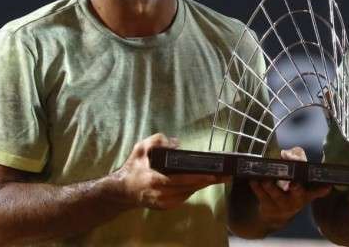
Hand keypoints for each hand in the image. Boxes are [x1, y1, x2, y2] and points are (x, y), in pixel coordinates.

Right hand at [115, 133, 229, 209]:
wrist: (122, 191)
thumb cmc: (133, 168)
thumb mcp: (141, 149)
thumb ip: (157, 141)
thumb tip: (177, 143)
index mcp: (155, 180)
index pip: (180, 180)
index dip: (198, 178)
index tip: (213, 174)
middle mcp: (161, 194)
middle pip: (189, 188)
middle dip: (208, 181)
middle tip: (226, 175)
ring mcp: (164, 203)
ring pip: (189, 193)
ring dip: (203, 185)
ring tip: (220, 177)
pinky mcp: (166, 207)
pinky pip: (184, 197)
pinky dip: (193, 189)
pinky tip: (203, 182)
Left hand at [249, 147, 330, 226]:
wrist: (276, 216)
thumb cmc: (290, 190)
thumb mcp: (298, 177)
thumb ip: (296, 160)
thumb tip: (286, 153)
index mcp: (307, 193)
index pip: (316, 190)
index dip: (321, 189)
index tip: (327, 187)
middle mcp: (297, 200)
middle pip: (298, 193)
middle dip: (297, 188)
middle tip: (294, 184)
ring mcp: (282, 204)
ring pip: (277, 194)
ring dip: (270, 185)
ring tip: (265, 177)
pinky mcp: (268, 206)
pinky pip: (261, 196)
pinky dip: (257, 187)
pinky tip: (253, 179)